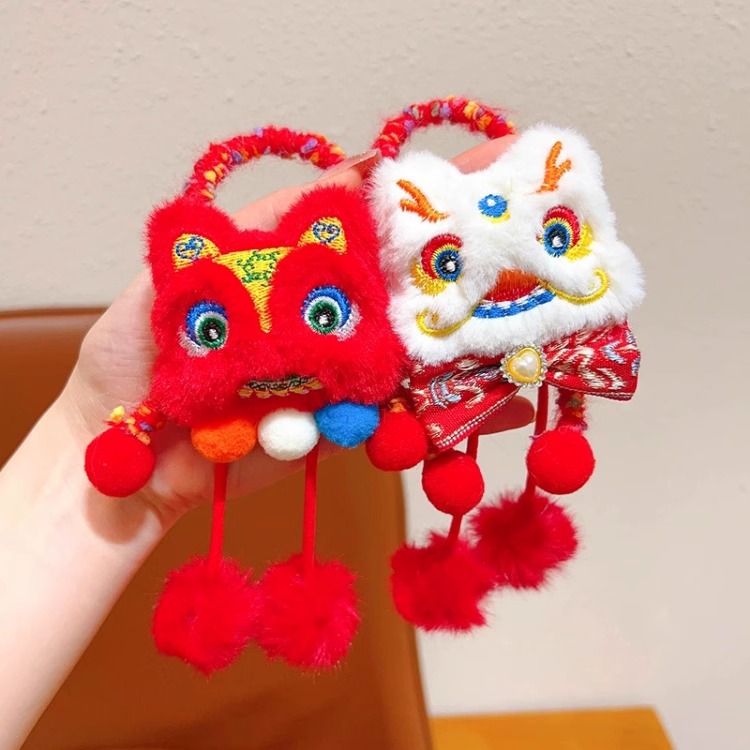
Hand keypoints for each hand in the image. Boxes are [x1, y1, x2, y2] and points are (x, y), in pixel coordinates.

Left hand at [56, 136, 531, 526]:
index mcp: (284, 272)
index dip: (422, 196)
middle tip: (535, 230)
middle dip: (467, 255)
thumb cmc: (130, 362)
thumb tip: (333, 180)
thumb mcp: (171, 282)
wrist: (126, 462)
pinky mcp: (339, 427)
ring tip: (542, 311)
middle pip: (401, 282)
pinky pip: (398, 416)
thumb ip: (247, 234)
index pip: (364, 222)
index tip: (484, 168)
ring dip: (476, 332)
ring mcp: (335, 373)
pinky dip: (453, 409)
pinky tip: (510, 397)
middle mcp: (319, 318)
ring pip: (414, 350)